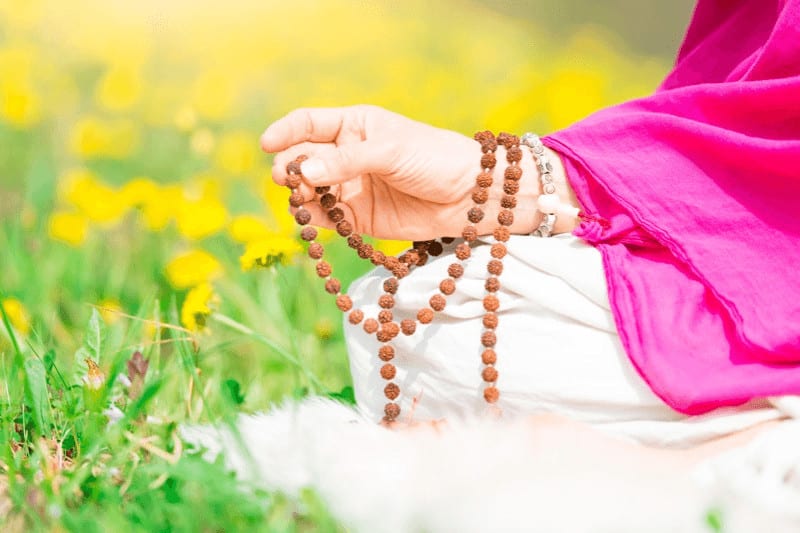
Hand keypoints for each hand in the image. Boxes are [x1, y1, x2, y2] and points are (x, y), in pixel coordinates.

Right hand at [261, 105, 574, 239]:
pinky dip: (316, 221)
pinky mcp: (359, 218)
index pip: (308, 123)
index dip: (284, 132)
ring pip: (311, 191)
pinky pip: (328, 219)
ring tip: (303, 201)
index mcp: (355, 126)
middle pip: (303, 160)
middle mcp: (347, 155)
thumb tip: (303, 172)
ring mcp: (352, 187)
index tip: (267, 145)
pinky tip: (312, 221)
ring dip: (300, 196)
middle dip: (292, 169)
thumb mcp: (390, 150)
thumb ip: (346, 162)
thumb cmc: (435, 158)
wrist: (472, 196)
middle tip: (291, 180)